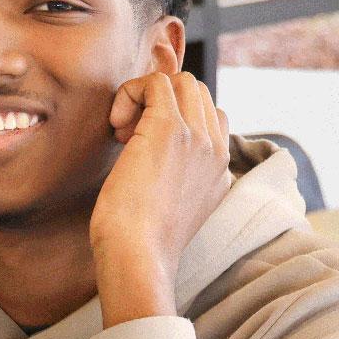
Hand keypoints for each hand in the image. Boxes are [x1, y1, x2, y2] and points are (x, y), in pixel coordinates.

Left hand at [93, 72, 232, 326]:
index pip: (209, 116)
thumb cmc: (139, 241)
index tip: (142, 146)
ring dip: (146, 96)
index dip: (174, 118)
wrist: (137, 257)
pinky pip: (155, 82)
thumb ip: (175, 175)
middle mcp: (217, 150)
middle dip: (160, 103)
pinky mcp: (170, 129)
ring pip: (181, 81)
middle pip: (197, 93)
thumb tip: (151, 154)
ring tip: (124, 132)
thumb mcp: (168, 205)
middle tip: (129, 138)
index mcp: (220, 168)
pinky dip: (130, 93)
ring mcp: (198, 137)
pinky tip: (117, 126)